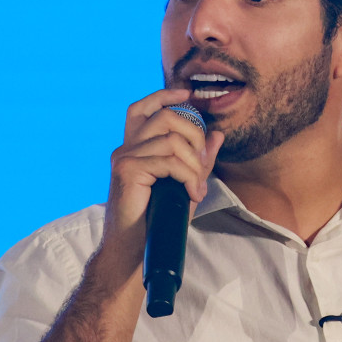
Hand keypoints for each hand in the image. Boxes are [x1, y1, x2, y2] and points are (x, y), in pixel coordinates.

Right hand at [105, 88, 225, 245]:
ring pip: (171, 140)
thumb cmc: (157, 219)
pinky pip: (169, 162)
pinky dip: (188, 177)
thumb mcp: (184, 184)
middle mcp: (126, 148)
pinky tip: (192, 194)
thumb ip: (199, 159)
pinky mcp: (127, 171)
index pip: (143, 108)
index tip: (187, 93)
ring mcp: (124, 158)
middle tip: (202, 163)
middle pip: (164, 116)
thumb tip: (217, 135)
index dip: (164, 95)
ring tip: (196, 187)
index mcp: (134, 148)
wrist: (134, 248)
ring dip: (194, 164)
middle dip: (194, 134)